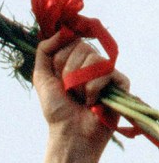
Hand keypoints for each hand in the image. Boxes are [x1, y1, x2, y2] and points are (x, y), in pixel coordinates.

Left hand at [33, 32, 129, 162]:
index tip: (57, 78)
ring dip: (79, 83)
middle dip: (68, 72)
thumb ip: (45, 50)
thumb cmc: (56, 109)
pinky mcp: (120, 82)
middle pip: (81, 47)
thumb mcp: (41, 77)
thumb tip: (62, 30)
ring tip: (80, 98)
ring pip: (93, 59)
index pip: (70, 39)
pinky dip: (93, 90)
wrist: (69, 133)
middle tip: (69, 91)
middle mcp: (92, 61)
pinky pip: (106, 72)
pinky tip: (92, 103)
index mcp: (75, 58)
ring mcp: (107, 71)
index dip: (59, 60)